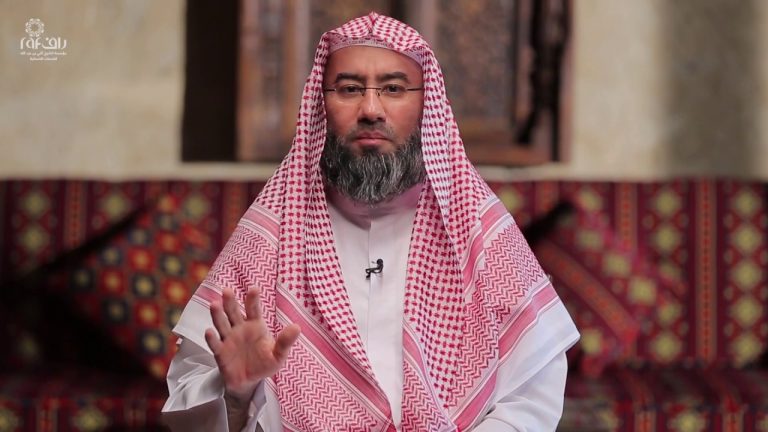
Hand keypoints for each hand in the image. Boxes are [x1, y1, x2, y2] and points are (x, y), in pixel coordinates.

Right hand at [205, 286, 300, 400]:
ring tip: (214, 304)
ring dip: (217, 315)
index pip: (254, 309)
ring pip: (222, 324)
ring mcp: (229, 339)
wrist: (249, 382)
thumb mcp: (278, 355)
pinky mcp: (221, 352)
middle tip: (226, 291)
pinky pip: (215, 344)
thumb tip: (297, 327)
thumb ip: (285, 341)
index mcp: (255, 325)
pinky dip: (212, 338)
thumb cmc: (265, 364)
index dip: (253, 299)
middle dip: (230, 301)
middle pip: (234, 312)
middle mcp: (240, 328)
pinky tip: (209, 331)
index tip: (253, 288)